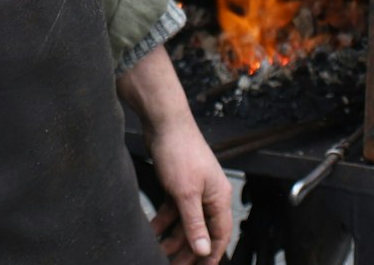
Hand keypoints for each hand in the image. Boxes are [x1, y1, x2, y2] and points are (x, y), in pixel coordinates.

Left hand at [146, 119, 232, 263]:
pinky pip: (173, 210)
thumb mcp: (186, 193)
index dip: (211, 254)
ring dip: (173, 238)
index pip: (220, 234)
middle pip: (202, 231)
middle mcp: (209, 195)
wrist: (164, 122)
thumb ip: (194, 223)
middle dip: (189, 250)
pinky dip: (164, 221)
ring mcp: (193, 189)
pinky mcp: (178, 184)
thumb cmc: (180, 151)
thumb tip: (204, 249)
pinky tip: (152, 231)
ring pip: (185, 222)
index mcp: (219, 197)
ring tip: (160, 252)